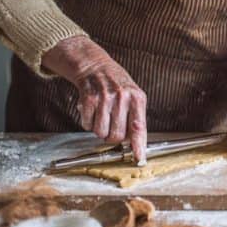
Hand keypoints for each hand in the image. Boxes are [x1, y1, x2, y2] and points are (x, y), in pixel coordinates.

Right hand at [42, 36, 148, 163]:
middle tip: (111, 126)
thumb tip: (135, 144)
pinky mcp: (88, 99)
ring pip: (100, 132)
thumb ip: (136, 118)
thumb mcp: (134, 97)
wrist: (96, 67)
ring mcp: (105, 98)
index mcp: (137, 98)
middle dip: (113, 137)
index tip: (139, 159)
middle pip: (117, 136)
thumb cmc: (118, 85)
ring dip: (99, 130)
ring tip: (102, 117)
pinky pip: (86, 125)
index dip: (139, 146)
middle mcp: (122, 98)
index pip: (139, 128)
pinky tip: (92, 111)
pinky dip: (87, 122)